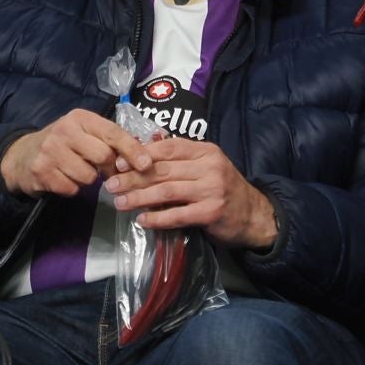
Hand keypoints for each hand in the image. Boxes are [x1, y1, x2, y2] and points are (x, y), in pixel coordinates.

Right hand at [0, 109, 151, 196]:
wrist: (22, 155)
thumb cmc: (63, 144)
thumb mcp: (84, 133)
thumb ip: (109, 140)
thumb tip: (142, 156)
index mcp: (80, 118)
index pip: (113, 133)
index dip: (132, 149)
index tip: (145, 164)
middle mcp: (65, 130)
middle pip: (103, 156)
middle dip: (109, 168)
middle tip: (105, 171)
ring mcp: (51, 151)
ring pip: (88, 176)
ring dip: (89, 180)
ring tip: (77, 171)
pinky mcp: (42, 171)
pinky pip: (72, 189)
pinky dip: (72, 188)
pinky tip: (63, 178)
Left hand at [103, 137, 278, 249]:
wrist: (253, 215)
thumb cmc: (224, 189)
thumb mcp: (206, 166)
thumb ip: (181, 157)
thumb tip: (146, 144)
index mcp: (206, 151)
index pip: (168, 147)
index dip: (141, 154)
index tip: (119, 163)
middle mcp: (210, 167)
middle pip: (163, 170)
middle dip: (133, 178)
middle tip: (111, 185)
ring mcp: (212, 189)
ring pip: (166, 191)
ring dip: (139, 197)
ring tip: (120, 203)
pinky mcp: (211, 212)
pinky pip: (177, 215)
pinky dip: (157, 218)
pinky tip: (142, 220)